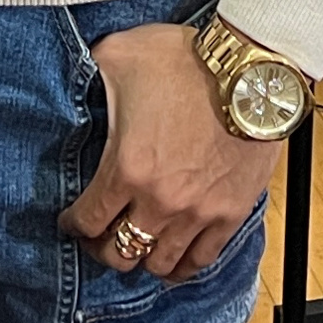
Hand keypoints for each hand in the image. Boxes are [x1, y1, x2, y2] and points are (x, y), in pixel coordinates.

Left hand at [60, 22, 280, 282]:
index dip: (73, 224)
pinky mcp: (229, 214)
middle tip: (99, 238)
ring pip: (159, 264)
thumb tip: (74, 74)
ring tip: (136, 247)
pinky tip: (173, 262)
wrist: (250, 71)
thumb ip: (89, 71)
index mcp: (126, 168)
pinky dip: (183, 267)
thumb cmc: (187, 60)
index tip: (71, 220)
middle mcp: (159, 201)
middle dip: (102, 248)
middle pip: (119, 252)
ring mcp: (196, 213)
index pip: (88, 221)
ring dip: (142, 259)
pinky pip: (201, 260)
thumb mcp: (120, 54)